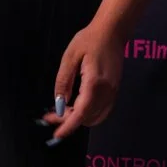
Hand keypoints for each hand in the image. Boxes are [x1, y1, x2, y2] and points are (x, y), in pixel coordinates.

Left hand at [43, 22, 124, 142]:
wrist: (112, 31)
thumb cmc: (89, 39)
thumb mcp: (70, 57)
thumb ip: (63, 82)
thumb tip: (58, 104)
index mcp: (94, 83)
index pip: (81, 113)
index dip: (68, 126)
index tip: (56, 135)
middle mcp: (107, 92)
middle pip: (87, 118)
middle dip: (68, 121)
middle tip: (51, 114)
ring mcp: (113, 92)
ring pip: (95, 117)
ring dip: (78, 118)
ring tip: (63, 110)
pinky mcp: (115, 91)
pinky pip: (102, 111)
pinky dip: (88, 114)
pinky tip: (76, 106)